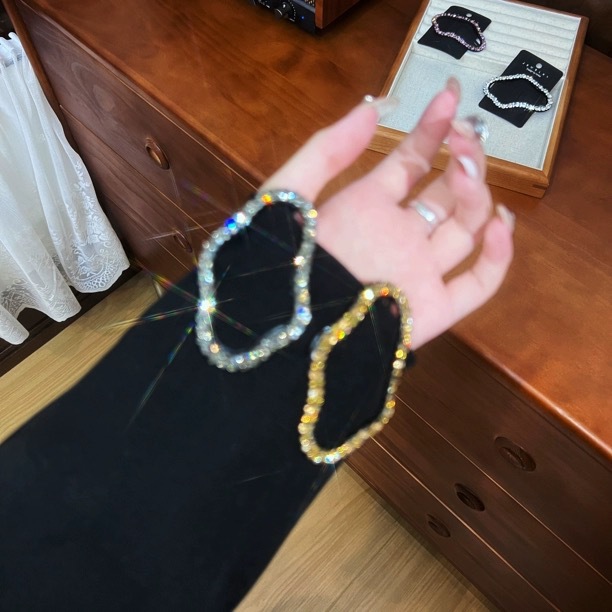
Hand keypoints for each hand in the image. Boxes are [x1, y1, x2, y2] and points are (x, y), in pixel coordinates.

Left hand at [261, 79, 513, 348]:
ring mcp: (419, 272)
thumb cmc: (283, 258)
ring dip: (476, 192)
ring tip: (466, 168)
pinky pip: (477, 284)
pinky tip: (497, 223)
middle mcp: (399, 236)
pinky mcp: (435, 310)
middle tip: (465, 133)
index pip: (411, 162)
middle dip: (461, 157)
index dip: (431, 129)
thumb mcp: (290, 191)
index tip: (449, 96)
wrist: (283, 331)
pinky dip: (496, 256)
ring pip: (466, 228)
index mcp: (366, 207)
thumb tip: (374, 105)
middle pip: (445, 192)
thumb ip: (327, 149)